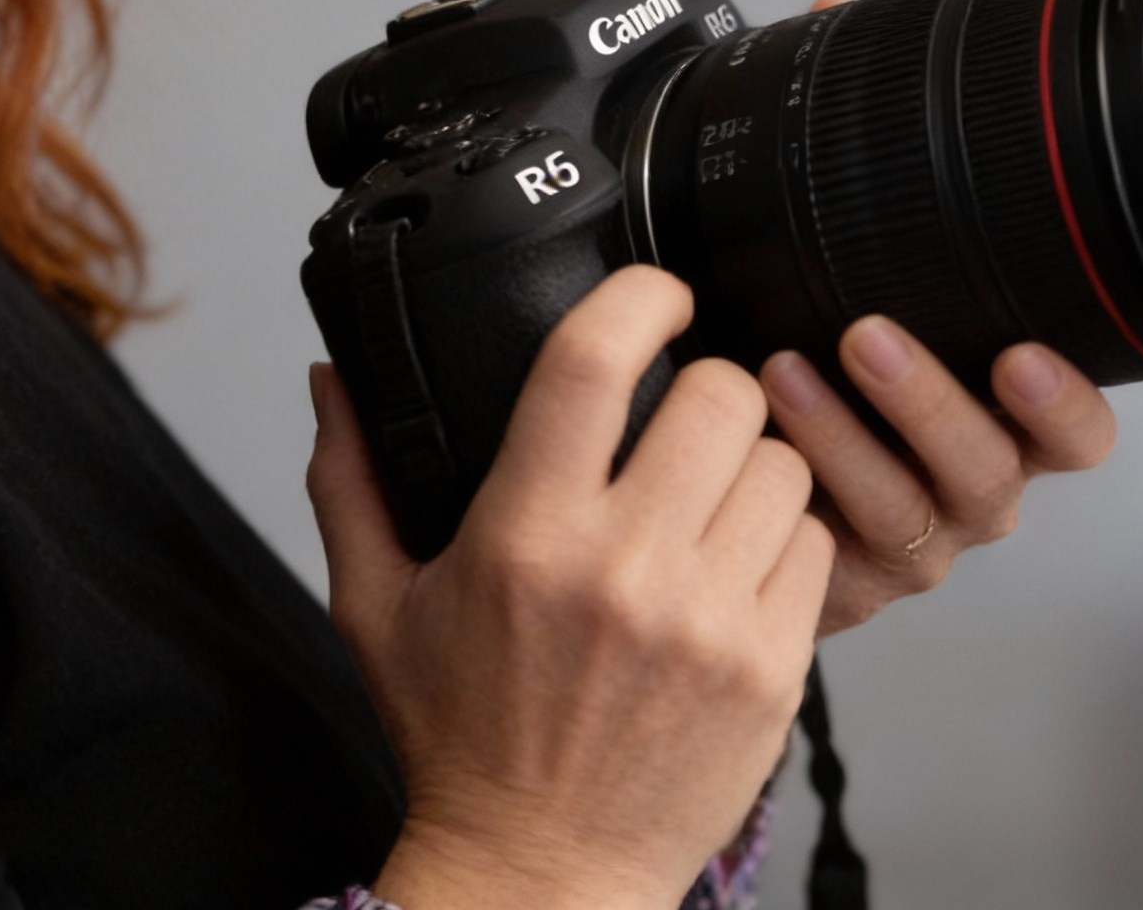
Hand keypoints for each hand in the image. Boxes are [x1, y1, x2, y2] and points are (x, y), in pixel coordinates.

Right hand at [308, 267, 833, 909]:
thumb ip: (349, 478)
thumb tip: (330, 375)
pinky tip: (734, 559)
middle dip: (703, 384)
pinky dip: (782, 535)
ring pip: (779, 461)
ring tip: (708, 490)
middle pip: (717, 395)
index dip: (638, 296)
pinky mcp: (771, 671)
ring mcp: (707, 621)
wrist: (540, 876)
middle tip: (678, 411)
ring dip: (750, 459)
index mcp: (524, 536)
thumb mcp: (375, 604)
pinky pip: (812, 543)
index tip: (654, 291)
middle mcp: (622, 569)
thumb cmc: (459, 736)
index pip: (592, 362)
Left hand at [759, 316, 1115, 634]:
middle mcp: (973, 489)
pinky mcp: (852, 583)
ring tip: (782, 370)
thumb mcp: (886, 337)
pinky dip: (791, 479)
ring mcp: (918, 545)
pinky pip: (829, 544)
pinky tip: (752, 434)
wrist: (770, 487)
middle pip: (988, 466)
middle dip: (929, 401)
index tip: (1021, 357)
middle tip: (867, 338)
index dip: (1065, 404)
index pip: (1076, 432)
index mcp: (1006, 427)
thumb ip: (910, 291)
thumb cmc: (845, 390)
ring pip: (902, 507)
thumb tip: (874, 178)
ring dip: (840, 432)